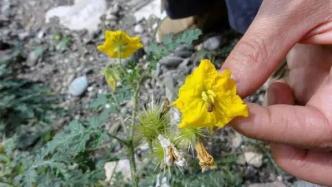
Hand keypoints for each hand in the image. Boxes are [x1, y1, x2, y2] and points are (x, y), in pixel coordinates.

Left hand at [221, 1, 331, 184]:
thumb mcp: (299, 6)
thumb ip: (262, 49)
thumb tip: (227, 87)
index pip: (322, 128)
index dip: (274, 128)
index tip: (234, 114)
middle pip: (326, 160)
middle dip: (287, 150)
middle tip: (255, 120)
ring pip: (313, 146)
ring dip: (283, 137)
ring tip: (275, 92)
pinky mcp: (323, 89)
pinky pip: (304, 122)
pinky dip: (282, 117)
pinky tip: (279, 86)